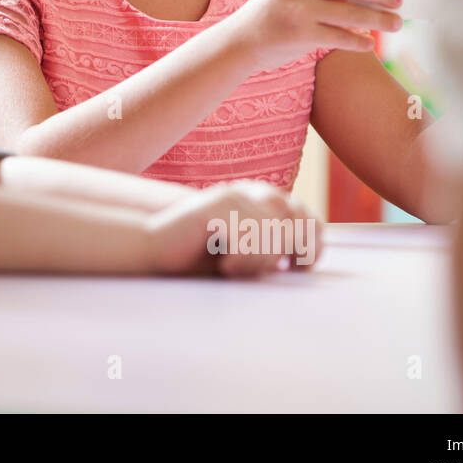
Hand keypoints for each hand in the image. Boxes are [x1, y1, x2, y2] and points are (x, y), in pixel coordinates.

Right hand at [145, 180, 322, 275]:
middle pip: (296, 229)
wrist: (152, 250)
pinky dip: (241, 261)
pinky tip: (223, 264)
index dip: (310, 247)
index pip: (308, 219)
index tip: (292, 268)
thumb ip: (274, 250)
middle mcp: (251, 192)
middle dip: (283, 257)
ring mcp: (234, 197)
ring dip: (257, 263)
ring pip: (275, 237)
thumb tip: (304, 256)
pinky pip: (249, 241)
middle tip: (256, 269)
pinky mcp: (218, 207)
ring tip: (231, 268)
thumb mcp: (245, 255)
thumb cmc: (197, 258)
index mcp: (260, 199)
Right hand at [223, 0, 402, 72]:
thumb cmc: (273, 13)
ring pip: (353, 13)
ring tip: (396, 24)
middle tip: (398, 1)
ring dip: (380, 20)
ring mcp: (299, 8)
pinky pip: (341, 37)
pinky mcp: (301, 34)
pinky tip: (370, 44)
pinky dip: (360, 41)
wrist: (240, 41)